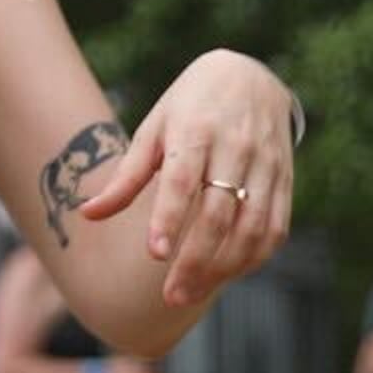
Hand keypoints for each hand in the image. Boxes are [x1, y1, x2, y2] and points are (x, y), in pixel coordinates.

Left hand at [69, 50, 298, 306]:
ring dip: (224, 268)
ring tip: (192, 292)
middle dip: (195, 260)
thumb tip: (87, 214)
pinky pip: (275, 227)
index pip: (183, 179)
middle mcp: (235, 147)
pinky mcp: (285, 179)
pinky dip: (253, 258)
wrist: (251, 75)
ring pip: (252, 227)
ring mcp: (265, 164)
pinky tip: (227, 275)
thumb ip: (126, 176)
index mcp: (195, 130)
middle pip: (218, 212)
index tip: (153, 254)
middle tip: (170, 297)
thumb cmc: (189, 106)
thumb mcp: (153, 129)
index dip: (169, 217)